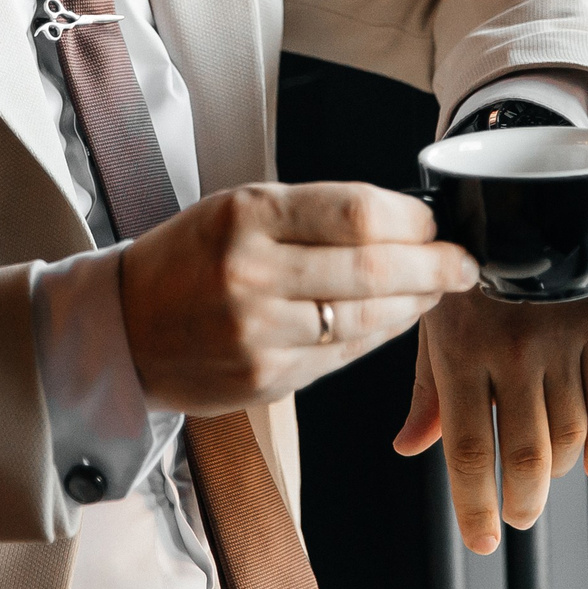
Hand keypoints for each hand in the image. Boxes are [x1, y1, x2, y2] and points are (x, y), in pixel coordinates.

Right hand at [120, 182, 478, 415]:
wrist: (123, 327)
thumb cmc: (187, 258)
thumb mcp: (236, 209)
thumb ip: (311, 213)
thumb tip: (400, 220)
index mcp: (246, 216)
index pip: (356, 212)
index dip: (412, 218)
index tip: (436, 221)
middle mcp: (252, 274)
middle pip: (374, 268)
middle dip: (434, 266)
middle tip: (464, 263)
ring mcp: (259, 334)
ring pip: (366, 319)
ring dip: (415, 305)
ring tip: (436, 291)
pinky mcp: (265, 379)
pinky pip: (342, 355)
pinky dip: (378, 335)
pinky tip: (394, 320)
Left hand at [391, 287, 587, 552]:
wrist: (520, 201)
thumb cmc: (466, 267)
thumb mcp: (432, 320)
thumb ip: (426, 389)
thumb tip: (409, 447)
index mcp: (461, 352)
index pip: (468, 448)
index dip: (475, 504)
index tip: (482, 540)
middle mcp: (512, 354)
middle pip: (525, 454)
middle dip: (520, 500)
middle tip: (514, 516)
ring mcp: (560, 344)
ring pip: (569, 435)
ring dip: (555, 472)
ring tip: (541, 482)